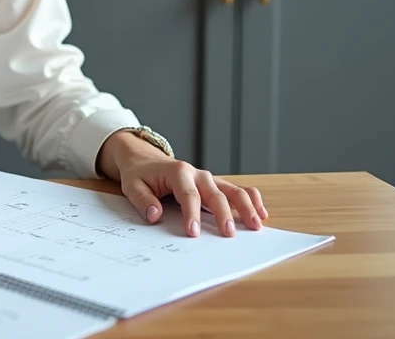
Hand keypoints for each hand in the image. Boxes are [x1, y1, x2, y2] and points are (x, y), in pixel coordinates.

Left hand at [98, 131, 267, 237]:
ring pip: (232, 190)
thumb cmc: (140, 174)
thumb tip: (154, 215)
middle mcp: (198, 174)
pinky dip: (251, 199)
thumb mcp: (133, 185)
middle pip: (215, 194)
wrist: (145, 159)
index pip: (188, 195)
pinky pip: (237, 189)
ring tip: (255, 225)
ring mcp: (209, 179)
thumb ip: (143, 200)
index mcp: (178, 172)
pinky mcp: (214, 185)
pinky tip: (261, 212)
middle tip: (228, 234)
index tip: (193, 233)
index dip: (191, 215)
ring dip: (246, 207)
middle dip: (223, 214)